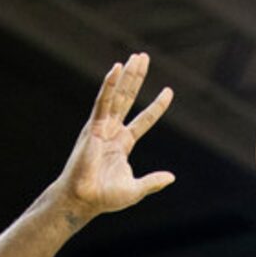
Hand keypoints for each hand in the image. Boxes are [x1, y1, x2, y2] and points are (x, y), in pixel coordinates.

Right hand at [56, 53, 174, 221]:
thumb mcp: (135, 190)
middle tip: (144, 57)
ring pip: (117, 95)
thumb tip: (171, 177)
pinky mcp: (92, 127)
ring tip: (135, 57)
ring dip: (126, 76)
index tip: (169, 91)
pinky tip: (116, 69)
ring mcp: (102, 127)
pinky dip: (108, 85)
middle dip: (136, 78)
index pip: (144, 120)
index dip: (156, 106)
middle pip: (128, 99)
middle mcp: (113, 131)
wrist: (84, 200)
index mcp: (123, 144)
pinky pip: (102, 102)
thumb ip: (153, 182)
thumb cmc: (105, 198)